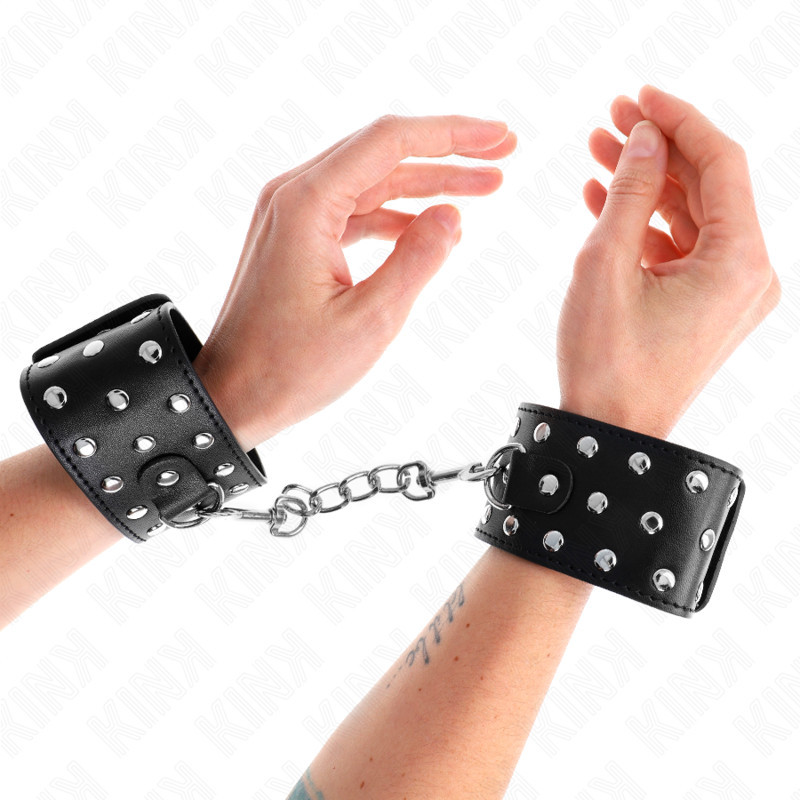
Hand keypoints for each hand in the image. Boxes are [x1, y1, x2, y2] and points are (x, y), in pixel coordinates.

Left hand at [192, 115, 515, 450]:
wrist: (230, 397)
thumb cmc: (290, 368)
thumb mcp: (370, 320)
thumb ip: (418, 261)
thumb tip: (453, 216)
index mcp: (308, 204)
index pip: (390, 142)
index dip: (452, 134)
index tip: (500, 137)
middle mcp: (294, 196)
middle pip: (382, 154)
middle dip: (447, 153)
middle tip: (503, 153)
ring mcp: (290, 217)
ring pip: (371, 183)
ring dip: (425, 186)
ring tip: (482, 188)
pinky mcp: (294, 240)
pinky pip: (354, 213)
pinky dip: (394, 216)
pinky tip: (430, 227)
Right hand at [557, 85, 780, 437]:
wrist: (609, 434)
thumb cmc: (607, 362)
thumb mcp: (606, 265)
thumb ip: (629, 193)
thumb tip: (643, 139)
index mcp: (740, 262)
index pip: (722, 163)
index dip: (679, 120)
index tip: (638, 96)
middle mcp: (748, 274)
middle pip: (707, 187)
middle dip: (658, 149)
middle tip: (610, 120)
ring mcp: (728, 292)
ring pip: (690, 216)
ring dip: (645, 185)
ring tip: (597, 153)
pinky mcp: (705, 306)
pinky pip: (679, 249)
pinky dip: (645, 224)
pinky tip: (602, 199)